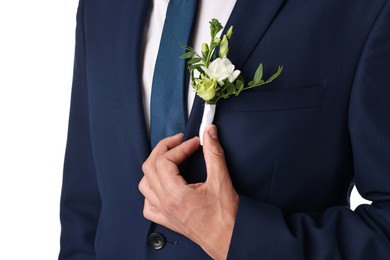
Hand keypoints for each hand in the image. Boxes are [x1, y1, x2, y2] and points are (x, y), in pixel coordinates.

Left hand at [139, 125, 238, 259]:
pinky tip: (162, 184)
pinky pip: (148, 204)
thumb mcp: (221, 180)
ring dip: (154, 167)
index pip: (165, 160)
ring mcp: (164, 213)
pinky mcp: (167, 220)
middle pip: (150, 167)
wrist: (229, 240)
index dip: (180, 146)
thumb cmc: (226, 218)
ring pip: (145, 184)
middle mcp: (165, 204)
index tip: (194, 142)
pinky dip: (151, 190)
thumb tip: (209, 133)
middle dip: (164, 149)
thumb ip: (214, 153)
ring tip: (169, 158)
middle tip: (179, 142)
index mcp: (175, 194)